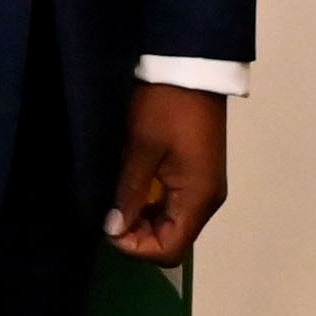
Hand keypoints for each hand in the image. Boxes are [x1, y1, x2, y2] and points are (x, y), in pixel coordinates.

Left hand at [107, 83, 230, 268]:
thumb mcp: (141, 147)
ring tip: (116, 198)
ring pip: (172, 222)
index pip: (170, 249)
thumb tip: (114, 228)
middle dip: (137, 234)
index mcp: (198, 197)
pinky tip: (132, 186)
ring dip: (143, 218)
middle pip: (172, 238)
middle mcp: (207, 199)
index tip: (108, 226)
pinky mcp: (199, 174)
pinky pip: (175, 203)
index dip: (136, 247)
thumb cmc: (165, 105)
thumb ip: (128, 193)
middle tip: (107, 212)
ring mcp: (205, 186)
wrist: (191, 66)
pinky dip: (151, 203)